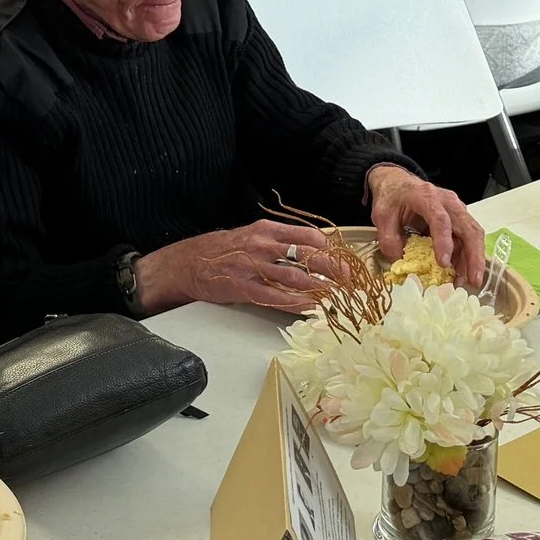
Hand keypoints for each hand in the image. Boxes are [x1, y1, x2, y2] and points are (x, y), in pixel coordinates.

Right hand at [136, 221, 353, 314]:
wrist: (188, 263)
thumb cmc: (222, 249)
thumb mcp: (250, 235)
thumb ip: (277, 240)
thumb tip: (312, 249)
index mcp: (265, 230)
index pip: (306, 236)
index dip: (330, 249)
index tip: (345, 258)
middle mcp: (261, 246)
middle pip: (307, 256)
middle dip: (333, 269)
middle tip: (351, 280)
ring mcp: (253, 268)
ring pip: (295, 278)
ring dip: (320, 288)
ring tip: (338, 296)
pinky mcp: (245, 289)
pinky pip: (277, 298)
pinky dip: (297, 304)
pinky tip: (311, 309)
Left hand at [367, 163, 486, 286]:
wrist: (396, 182)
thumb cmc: (391, 197)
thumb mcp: (381, 217)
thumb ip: (389, 240)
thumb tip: (401, 264)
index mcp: (426, 197)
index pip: (440, 219)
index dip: (444, 242)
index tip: (443, 264)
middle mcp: (447, 202)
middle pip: (468, 228)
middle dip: (474, 256)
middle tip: (473, 280)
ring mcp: (456, 209)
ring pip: (473, 235)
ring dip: (472, 260)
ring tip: (464, 282)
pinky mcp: (458, 219)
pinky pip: (467, 238)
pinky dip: (466, 256)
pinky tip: (460, 273)